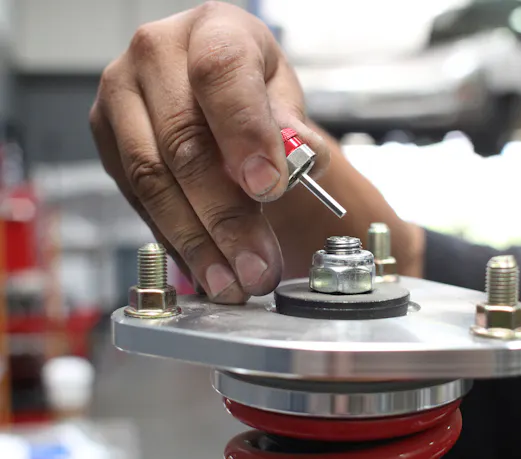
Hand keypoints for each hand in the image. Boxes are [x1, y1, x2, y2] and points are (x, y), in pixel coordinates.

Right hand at [90, 2, 329, 302]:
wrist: (209, 84)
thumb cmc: (251, 86)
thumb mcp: (283, 93)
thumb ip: (291, 127)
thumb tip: (292, 163)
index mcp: (212, 31)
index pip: (222, 74)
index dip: (245, 133)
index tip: (269, 186)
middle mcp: (156, 55)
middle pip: (184, 143)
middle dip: (225, 216)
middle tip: (255, 264)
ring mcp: (121, 96)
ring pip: (153, 180)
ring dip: (196, 241)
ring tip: (231, 280)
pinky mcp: (106, 137)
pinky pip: (138, 198)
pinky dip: (174, 239)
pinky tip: (203, 266)